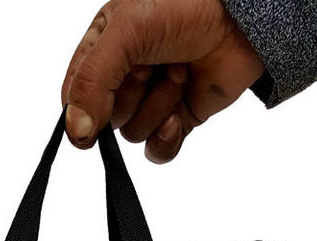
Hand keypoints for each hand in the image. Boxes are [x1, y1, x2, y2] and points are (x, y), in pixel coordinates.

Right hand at [62, 0, 264, 162]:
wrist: (241, 20)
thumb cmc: (184, 7)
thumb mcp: (126, 32)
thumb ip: (92, 81)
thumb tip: (76, 133)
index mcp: (103, 46)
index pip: (75, 93)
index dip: (84, 105)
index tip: (100, 101)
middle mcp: (124, 75)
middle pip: (105, 117)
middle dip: (132, 95)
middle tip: (155, 64)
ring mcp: (150, 99)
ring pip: (132, 133)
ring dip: (156, 108)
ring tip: (179, 73)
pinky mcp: (176, 120)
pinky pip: (155, 151)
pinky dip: (165, 141)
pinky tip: (176, 118)